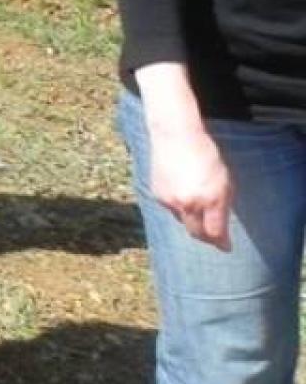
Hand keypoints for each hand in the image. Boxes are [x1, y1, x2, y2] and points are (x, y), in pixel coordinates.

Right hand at [149, 120, 233, 249]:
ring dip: (192, 217)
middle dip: (207, 237)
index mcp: (209, 199)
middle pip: (196, 233)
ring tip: (196, 201)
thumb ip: (223, 205)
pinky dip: (179, 205)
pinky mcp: (157, 195)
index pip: (214, 232)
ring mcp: (170, 200)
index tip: (226, 246)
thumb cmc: (206, 155)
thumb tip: (220, 227)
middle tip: (214, 237)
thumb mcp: (224, 181)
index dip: (221, 242)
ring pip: (183, 220)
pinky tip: (182, 189)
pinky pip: (171, 208)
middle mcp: (188, 203)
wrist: (175, 136)